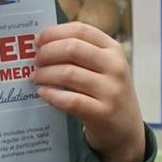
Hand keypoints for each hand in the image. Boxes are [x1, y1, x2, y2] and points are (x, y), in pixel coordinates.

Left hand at [32, 22, 144, 161]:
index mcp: (113, 49)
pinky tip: (43, 93)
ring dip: (45, 74)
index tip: (38, 40)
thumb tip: (43, 44)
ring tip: (35, 78)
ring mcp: (111, 90)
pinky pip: (70, 100)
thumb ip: (81, 54)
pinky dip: (52, 95)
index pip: (81, 30)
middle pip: (72, 48)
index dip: (55, 33)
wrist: (126, 131)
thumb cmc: (107, 94)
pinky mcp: (103, 113)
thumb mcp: (104, 68)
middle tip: (35, 61)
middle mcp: (115, 66)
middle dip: (47, 53)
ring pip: (68, 73)